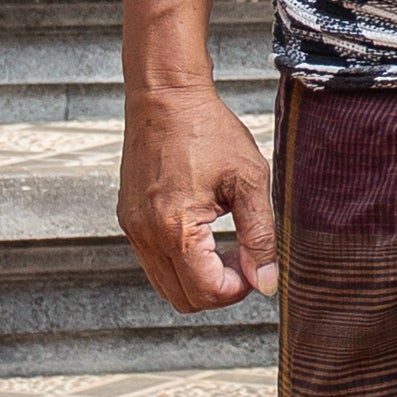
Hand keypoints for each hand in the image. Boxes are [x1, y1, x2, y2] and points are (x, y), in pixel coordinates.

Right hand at [120, 79, 276, 312]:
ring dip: (199, 278)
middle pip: (183, 299)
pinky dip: (181, 262)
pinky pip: (154, 261)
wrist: (166, 97)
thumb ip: (260, 236)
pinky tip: (204, 233)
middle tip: (243, 259)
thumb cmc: (208, 130)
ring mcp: (133, 228)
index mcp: (176, 227)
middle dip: (219, 290)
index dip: (239, 289)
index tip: (255, 265)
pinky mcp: (129, 219)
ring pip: (166, 285)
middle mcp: (146, 234)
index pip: (207, 292)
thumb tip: (267, 282)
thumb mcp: (249, 180)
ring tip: (225, 246)